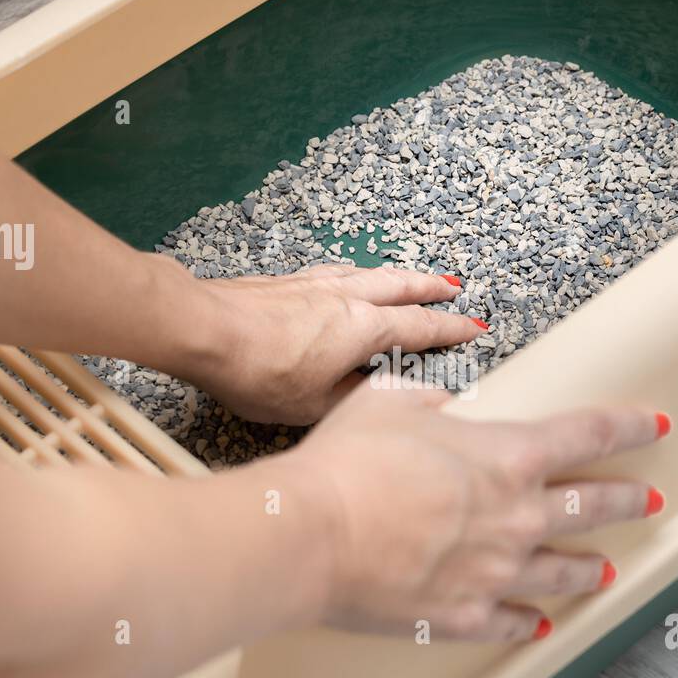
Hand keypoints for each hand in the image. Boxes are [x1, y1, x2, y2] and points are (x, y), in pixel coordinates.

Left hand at [174, 264, 483, 423]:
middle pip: (401, 286)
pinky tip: (350, 277)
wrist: (202, 329)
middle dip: (431, 288)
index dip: (451, 329)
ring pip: (370, 273)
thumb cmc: (256, 371)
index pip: (421, 327)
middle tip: (453, 287)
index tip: (474, 327)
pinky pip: (338, 272)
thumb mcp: (314, 404)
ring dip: (398, 276)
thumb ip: (355, 397)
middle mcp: (347, 298)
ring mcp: (316, 285)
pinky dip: (359, 274)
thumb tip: (383, 392)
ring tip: (411, 278)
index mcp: (363, 328)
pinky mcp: (288, 282)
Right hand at [289, 383, 669, 640]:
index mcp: (508, 455)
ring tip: (607, 571)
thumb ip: (431, 398)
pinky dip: (527, 622)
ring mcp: (497, 571)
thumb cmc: (348, 463)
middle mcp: (518, 516)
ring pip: (564, 571)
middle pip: (592, 506)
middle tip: (649, 501)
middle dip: (626, 501)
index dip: (630, 426)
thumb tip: (444, 403)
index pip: (590, 434)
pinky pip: (512, 621)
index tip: (656, 425)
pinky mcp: (466, 615)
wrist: (312, 534)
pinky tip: (537, 624)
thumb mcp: (392, 401)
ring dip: (590, 569)